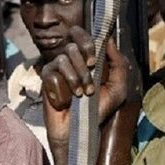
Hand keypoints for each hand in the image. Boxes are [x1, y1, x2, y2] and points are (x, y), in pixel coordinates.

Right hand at [40, 26, 128, 144]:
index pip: (79, 35)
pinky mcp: (46, 78)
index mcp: (85, 58)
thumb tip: (110, 40)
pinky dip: (65, 86)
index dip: (86, 41)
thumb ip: (119, 64)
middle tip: (90, 72)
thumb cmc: (98, 109)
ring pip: (64, 58)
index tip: (93, 59)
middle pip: (72, 45)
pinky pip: (53, 72)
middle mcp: (69, 60)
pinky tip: (69, 97)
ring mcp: (56, 68)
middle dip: (83, 61)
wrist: (80, 129)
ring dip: (77, 78)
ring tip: (82, 93)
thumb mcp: (118, 88)